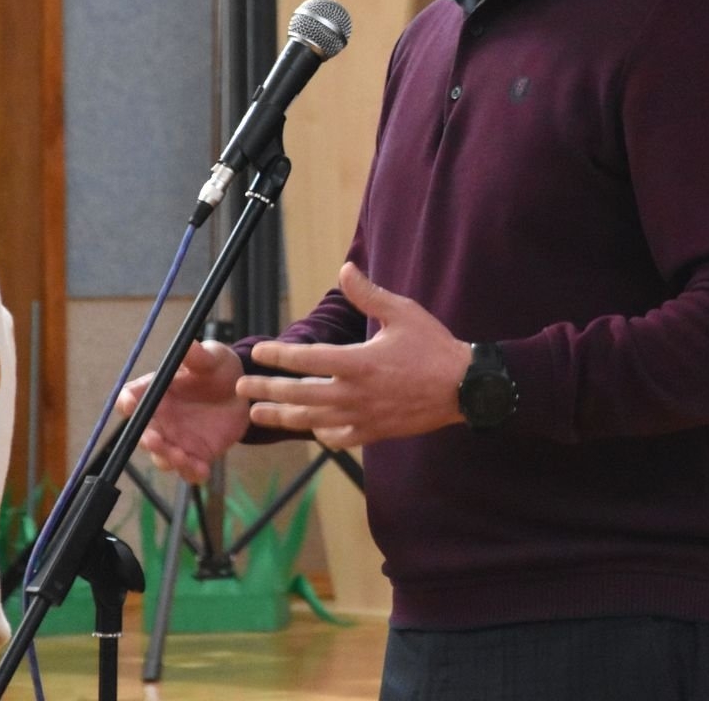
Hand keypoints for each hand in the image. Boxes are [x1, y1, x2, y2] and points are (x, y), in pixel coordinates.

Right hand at [117, 340, 248, 483]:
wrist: (241, 390)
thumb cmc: (218, 368)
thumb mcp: (211, 357)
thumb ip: (198, 356)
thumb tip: (188, 345)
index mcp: (157, 392)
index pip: (131, 398)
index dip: (127, 402)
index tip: (129, 404)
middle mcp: (161, 419)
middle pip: (143, 434)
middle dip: (147, 440)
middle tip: (155, 440)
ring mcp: (177, 439)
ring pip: (163, 457)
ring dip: (168, 459)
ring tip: (181, 456)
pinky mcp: (196, 454)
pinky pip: (189, 470)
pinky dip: (192, 473)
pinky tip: (203, 471)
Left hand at [239, 262, 470, 448]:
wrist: (466, 389)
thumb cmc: (434, 347)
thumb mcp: (403, 313)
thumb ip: (368, 294)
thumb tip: (345, 269)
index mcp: (359, 363)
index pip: (308, 360)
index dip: (279, 357)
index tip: (258, 353)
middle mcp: (356, 394)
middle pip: (300, 394)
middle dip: (267, 391)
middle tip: (242, 388)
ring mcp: (364, 417)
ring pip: (313, 421)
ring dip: (283, 416)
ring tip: (258, 414)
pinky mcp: (375, 433)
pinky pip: (339, 438)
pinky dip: (321, 434)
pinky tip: (310, 428)